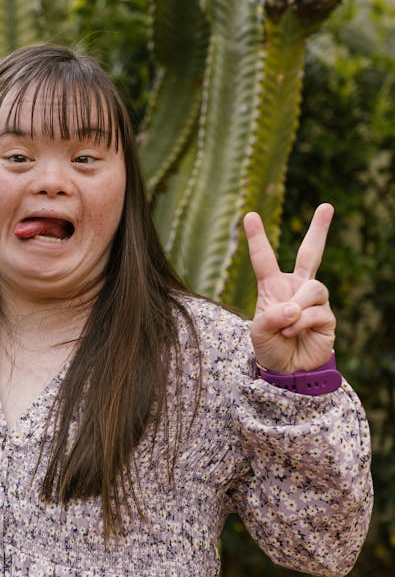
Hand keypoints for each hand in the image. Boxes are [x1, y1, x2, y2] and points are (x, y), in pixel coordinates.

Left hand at [243, 203, 335, 372]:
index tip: (249, 215)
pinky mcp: (327, 316)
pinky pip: (315, 311)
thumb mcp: (258, 332)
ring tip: (286, 327)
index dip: (257, 237)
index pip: (264, 258)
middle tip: (327, 206)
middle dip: (319, 229)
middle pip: (310, 253)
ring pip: (313, 288)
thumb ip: (271, 317)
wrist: (288, 370)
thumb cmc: (270, 347)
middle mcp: (296, 288)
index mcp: (273, 286)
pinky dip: (300, 323)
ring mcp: (313, 301)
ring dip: (296, 309)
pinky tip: (292, 333)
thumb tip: (294, 308)